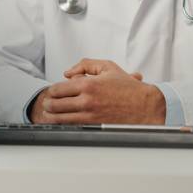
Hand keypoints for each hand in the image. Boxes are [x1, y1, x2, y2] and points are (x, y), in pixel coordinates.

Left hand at [29, 59, 164, 124]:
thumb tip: (68, 73)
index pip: (58, 89)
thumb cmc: (128, 88)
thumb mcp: (107, 67)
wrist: (145, 106)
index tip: (52, 93)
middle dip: (48, 105)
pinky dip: (65, 125)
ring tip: (50, 115)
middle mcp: (87, 101)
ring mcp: (90, 116)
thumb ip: (84, 64)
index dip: (51, 92)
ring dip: (52, 117)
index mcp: (88, 84)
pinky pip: (73, 128)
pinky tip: (64, 122)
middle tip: (47, 105)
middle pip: (55, 105)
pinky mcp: (95, 127)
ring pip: (61, 119)